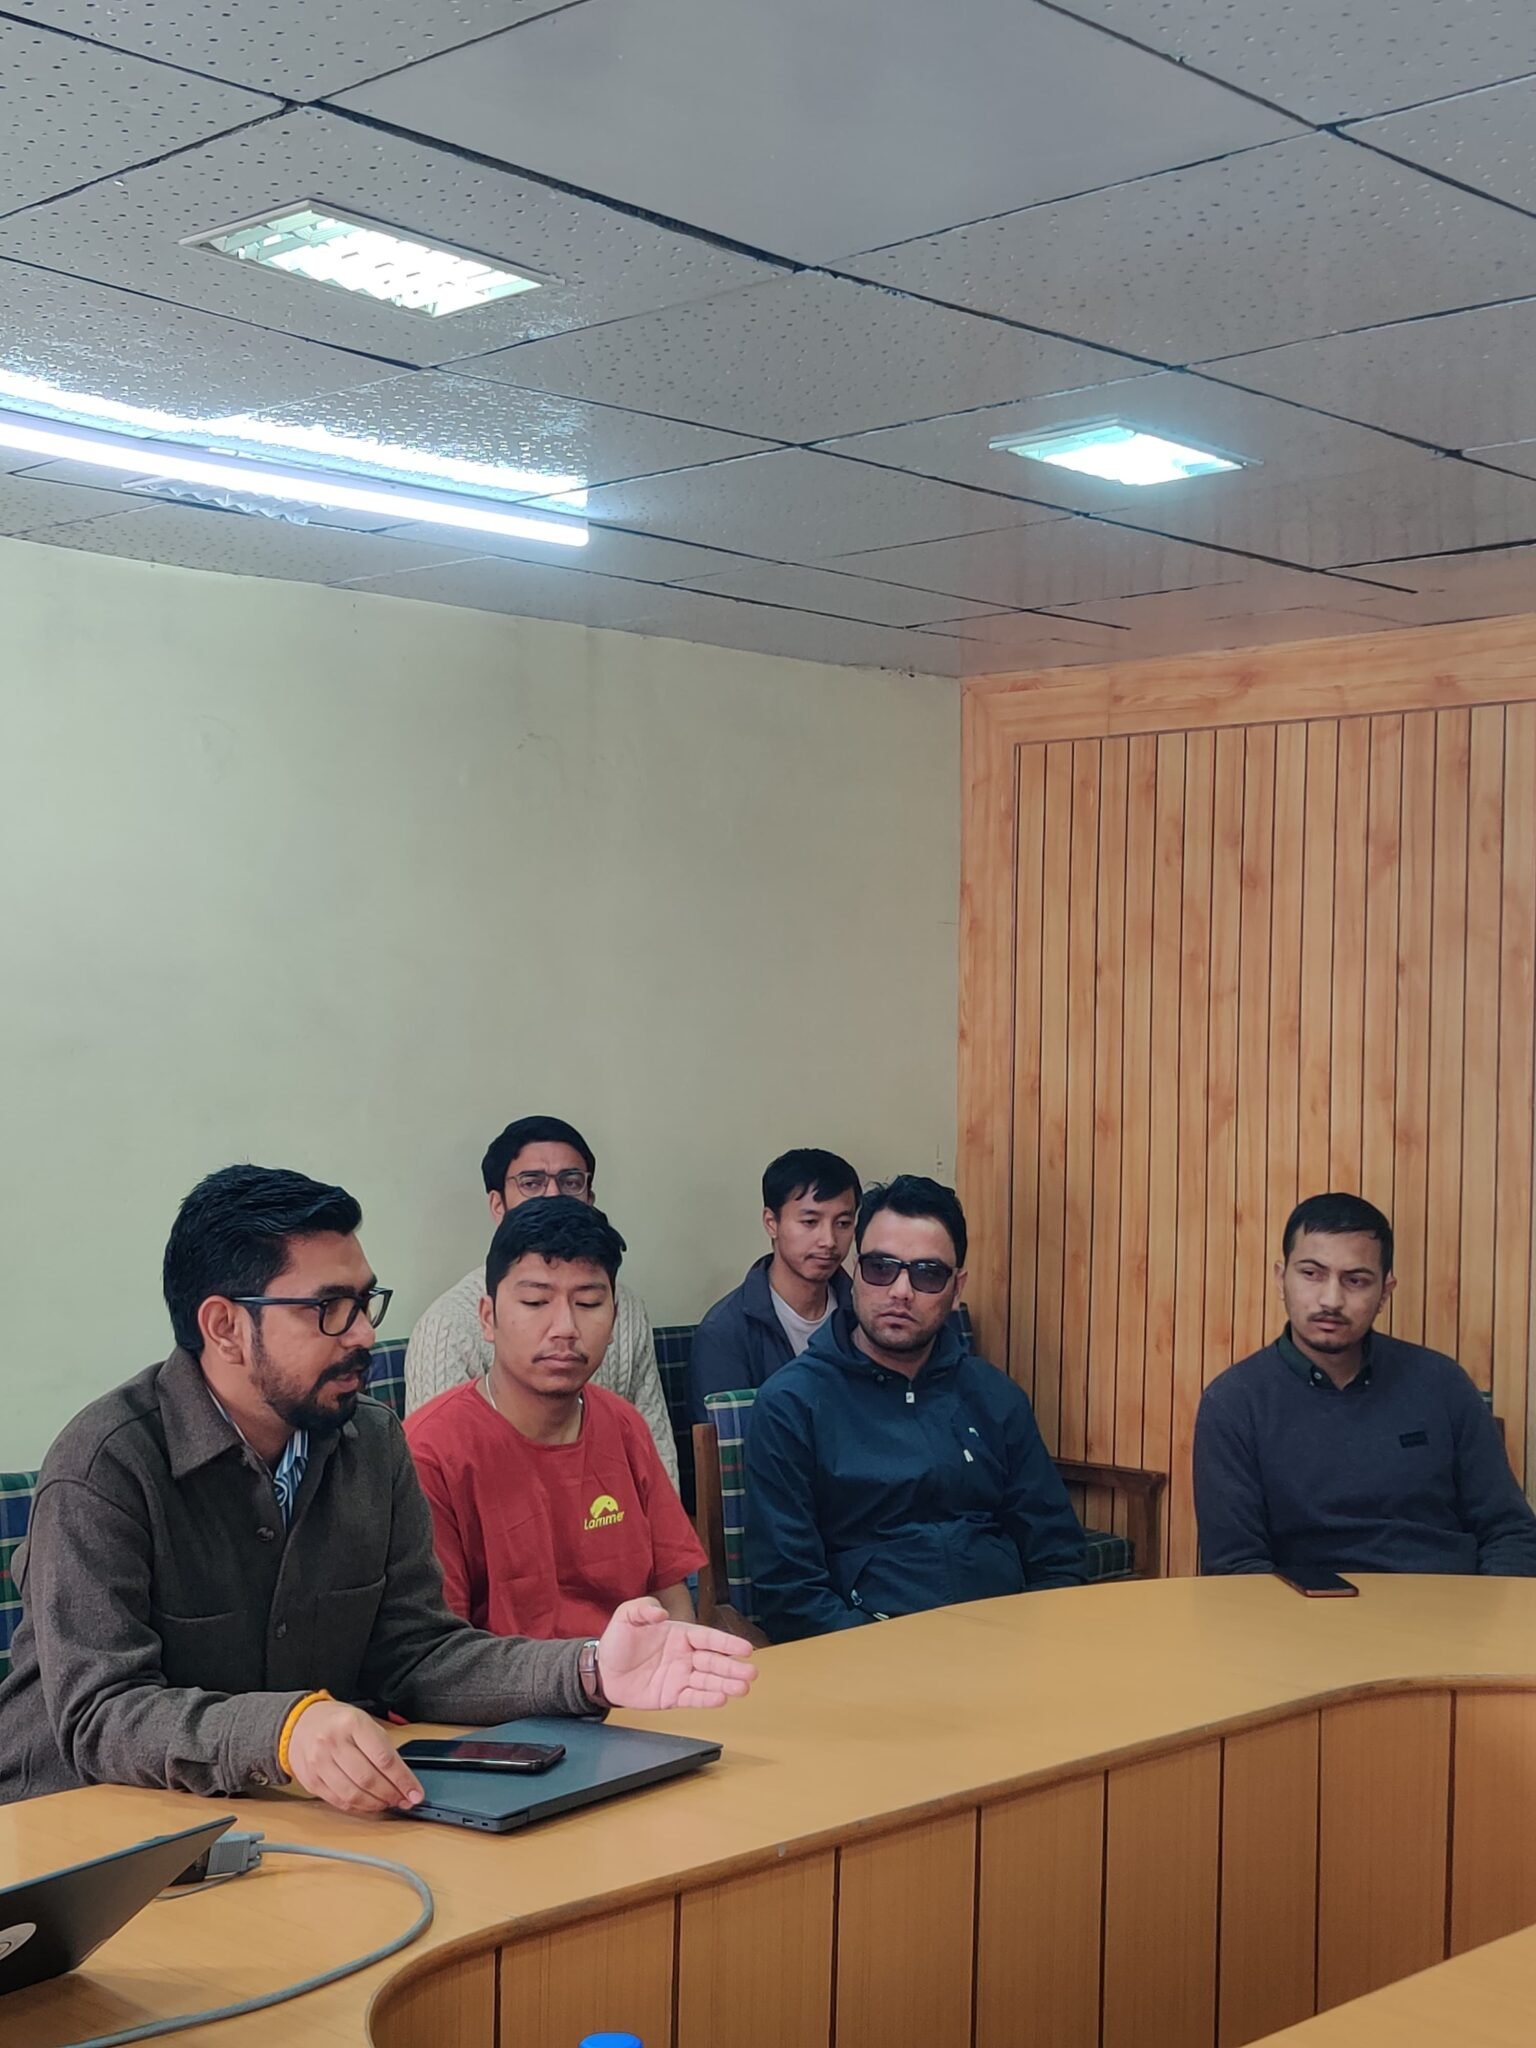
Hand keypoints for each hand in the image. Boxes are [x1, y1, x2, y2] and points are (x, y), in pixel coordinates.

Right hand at [284, 1700, 424, 1816]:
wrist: (300, 1723)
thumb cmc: (338, 1722)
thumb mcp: (364, 1722)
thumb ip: (383, 1747)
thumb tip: (403, 1778)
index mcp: (353, 1724)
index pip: (384, 1758)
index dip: (403, 1780)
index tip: (415, 1792)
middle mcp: (334, 1742)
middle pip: (369, 1778)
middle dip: (391, 1794)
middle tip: (404, 1800)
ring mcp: (320, 1763)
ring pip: (353, 1794)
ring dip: (376, 1804)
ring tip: (388, 1803)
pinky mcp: (311, 1781)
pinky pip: (338, 1801)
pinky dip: (357, 1807)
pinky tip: (368, 1804)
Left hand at [595, 1598, 757, 1709]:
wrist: (601, 1672)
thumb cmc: (617, 1641)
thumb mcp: (626, 1616)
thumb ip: (643, 1608)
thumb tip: (661, 1613)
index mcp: (680, 1634)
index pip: (708, 1638)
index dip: (727, 1643)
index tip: (746, 1649)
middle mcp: (685, 1656)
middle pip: (713, 1661)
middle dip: (733, 1667)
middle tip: (751, 1673)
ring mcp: (680, 1677)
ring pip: (708, 1681)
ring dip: (726, 1684)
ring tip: (743, 1688)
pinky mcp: (671, 1697)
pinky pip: (692, 1698)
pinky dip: (707, 1699)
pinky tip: (721, 1699)